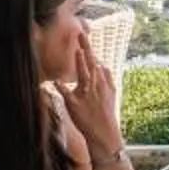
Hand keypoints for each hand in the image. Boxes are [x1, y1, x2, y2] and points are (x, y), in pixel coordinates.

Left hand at [59, 30, 125, 162]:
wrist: (104, 135)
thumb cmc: (106, 114)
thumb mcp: (112, 95)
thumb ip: (108, 78)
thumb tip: (102, 63)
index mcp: (101, 83)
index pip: (94, 61)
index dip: (88, 48)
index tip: (83, 34)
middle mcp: (95, 87)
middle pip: (90, 64)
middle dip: (86, 49)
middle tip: (80, 33)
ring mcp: (86, 96)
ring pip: (84, 77)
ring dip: (81, 64)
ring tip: (77, 51)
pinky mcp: (76, 106)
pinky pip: (68, 95)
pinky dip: (62, 88)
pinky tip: (56, 81)